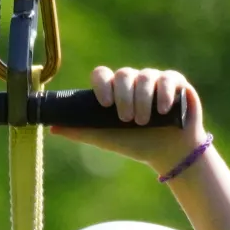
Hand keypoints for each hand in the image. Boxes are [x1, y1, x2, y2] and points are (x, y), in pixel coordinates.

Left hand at [49, 67, 210, 174]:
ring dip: (143, 99)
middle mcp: (133, 82)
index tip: (104, 103)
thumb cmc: (136, 144)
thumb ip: (82, 131)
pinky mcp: (176, 83)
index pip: (102, 75)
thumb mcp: (106, 139)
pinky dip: (164, 92)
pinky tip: (163, 109)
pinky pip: (168, 78)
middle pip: (123, 74)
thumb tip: (52, 127)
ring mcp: (155, 80)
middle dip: (124, 96)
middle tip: (127, 119)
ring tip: (144, 121)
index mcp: (114, 90)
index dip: (102, 84)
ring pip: (145, 77)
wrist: (169, 154)